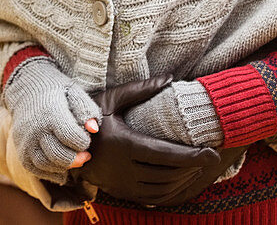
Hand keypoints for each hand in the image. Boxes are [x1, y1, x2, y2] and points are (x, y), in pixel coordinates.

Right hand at [2, 56, 100, 182]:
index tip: (87, 138)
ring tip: (73, 159)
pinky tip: (61, 166)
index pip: (72, 137)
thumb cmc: (55, 91)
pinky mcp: (21, 151)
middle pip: (59, 155)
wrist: (25, 89)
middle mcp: (36, 129)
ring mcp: (26, 142)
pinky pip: (36, 170)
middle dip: (77, 158)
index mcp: (51, 114)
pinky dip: (51, 173)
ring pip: (47, 165)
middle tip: (86, 155)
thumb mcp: (73, 91)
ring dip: (65, 167)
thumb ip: (85, 109)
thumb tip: (93, 129)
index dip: (84, 142)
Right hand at [69, 76, 228, 206]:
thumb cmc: (89, 117)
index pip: (167, 154)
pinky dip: (171, 192)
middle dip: (194, 167)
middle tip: (210, 158)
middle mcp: (123, 168)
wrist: (64, 143)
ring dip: (185, 180)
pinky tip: (180, 181)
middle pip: (169, 173)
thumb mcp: (111, 99)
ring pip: (163, 188)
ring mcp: (121, 183)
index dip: (193, 156)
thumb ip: (141, 89)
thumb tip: (170, 78)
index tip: (213, 153)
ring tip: (198, 167)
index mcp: (124, 143)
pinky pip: (153, 198)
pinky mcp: (120, 191)